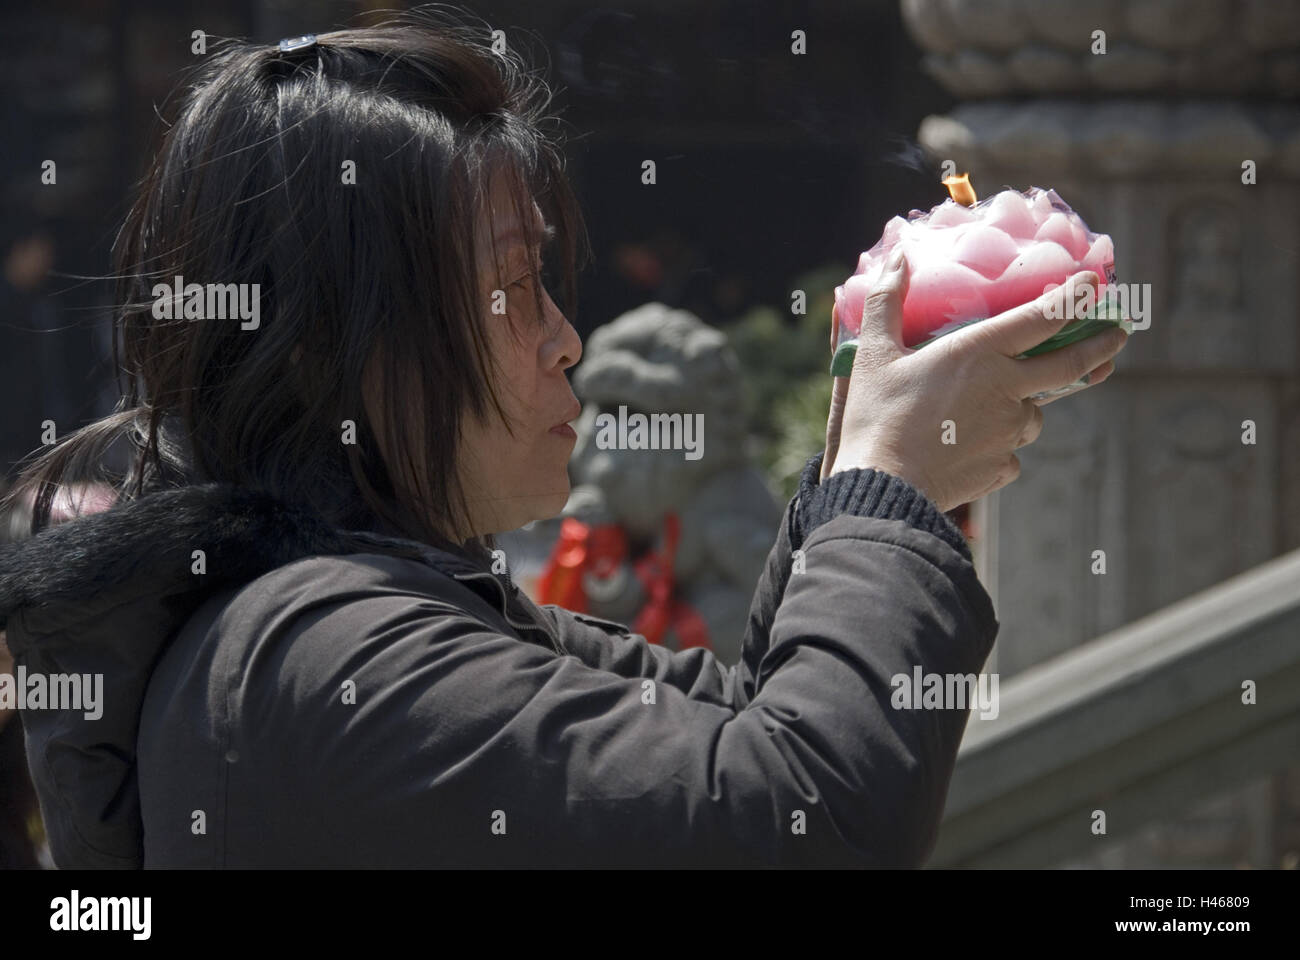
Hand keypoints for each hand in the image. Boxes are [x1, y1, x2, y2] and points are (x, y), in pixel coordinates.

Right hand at [821, 252, 1128, 510]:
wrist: (885, 487)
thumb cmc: (877, 416)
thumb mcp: (873, 353)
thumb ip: (887, 301)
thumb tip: (897, 255)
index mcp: (981, 352)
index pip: (1043, 316)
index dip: (1073, 297)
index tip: (1092, 284)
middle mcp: (1007, 388)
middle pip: (1070, 363)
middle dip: (1101, 344)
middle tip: (1118, 334)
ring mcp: (1010, 430)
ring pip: (1034, 412)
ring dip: (1025, 405)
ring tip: (992, 408)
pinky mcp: (1002, 465)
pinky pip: (1011, 451)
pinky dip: (999, 446)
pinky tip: (970, 447)